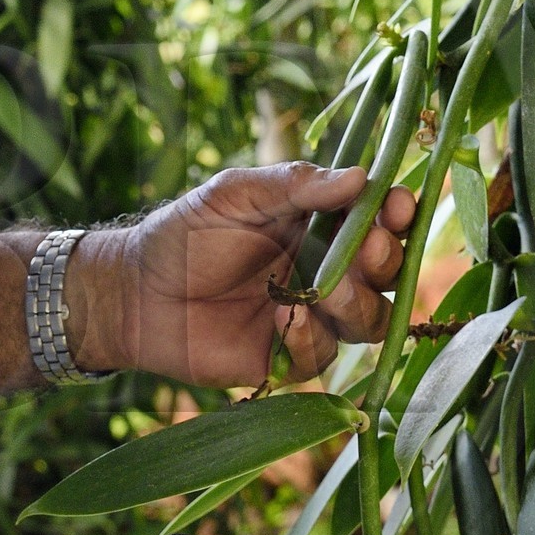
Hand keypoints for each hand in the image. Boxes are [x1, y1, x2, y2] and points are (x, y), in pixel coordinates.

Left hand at [69, 163, 415, 387]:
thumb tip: (359, 176)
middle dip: (385, 260)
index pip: (381, 219)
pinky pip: (326, 355)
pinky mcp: (291, 358)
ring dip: (358, 303)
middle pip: (387, 272)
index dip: (398, 213)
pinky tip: (287, 319)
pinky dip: (314, 337)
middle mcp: (329, 271)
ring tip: (324, 289)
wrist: (136, 293)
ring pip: (370, 320)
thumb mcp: (237, 194)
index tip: (398, 205)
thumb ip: (295, 184)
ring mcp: (314, 317)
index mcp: (322, 225)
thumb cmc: (185, 233)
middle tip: (366, 249)